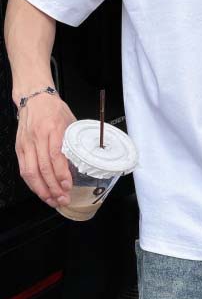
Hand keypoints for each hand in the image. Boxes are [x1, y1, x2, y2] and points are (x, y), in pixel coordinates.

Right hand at [15, 92, 76, 208]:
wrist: (35, 98)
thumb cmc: (54, 109)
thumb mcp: (71, 121)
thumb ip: (75, 141)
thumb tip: (84, 161)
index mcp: (53, 129)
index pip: (55, 156)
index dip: (61, 174)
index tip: (68, 185)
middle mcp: (38, 137)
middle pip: (43, 168)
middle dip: (53, 187)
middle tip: (62, 199)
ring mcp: (26, 143)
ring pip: (31, 172)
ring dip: (41, 189)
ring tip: (52, 200)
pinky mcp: (19, 148)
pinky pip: (24, 169)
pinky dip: (32, 183)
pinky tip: (40, 191)